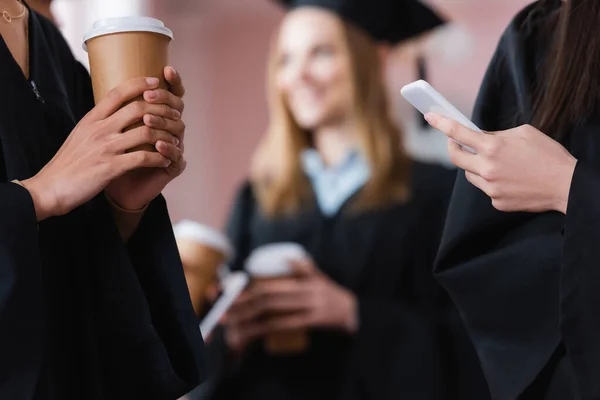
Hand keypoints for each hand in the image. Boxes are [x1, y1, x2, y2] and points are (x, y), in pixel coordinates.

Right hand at [21, 77, 176, 221]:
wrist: (51, 188)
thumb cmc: (69, 163)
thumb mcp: (80, 134)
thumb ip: (98, 122)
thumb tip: (114, 110)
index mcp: (92, 119)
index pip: (118, 93)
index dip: (140, 84)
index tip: (156, 81)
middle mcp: (99, 129)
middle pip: (138, 108)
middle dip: (162, 110)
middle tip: (175, 115)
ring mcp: (105, 147)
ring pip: (145, 132)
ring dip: (165, 136)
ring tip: (175, 141)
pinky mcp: (111, 167)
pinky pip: (143, 158)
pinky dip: (159, 158)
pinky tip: (165, 161)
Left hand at [224, 259, 357, 351]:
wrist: (356, 312)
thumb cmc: (333, 295)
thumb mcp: (320, 278)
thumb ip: (304, 269)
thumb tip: (287, 257)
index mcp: (304, 281)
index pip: (271, 286)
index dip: (250, 292)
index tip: (232, 298)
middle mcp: (307, 292)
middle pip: (270, 299)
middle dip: (245, 306)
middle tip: (227, 314)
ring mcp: (311, 307)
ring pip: (276, 314)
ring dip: (253, 321)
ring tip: (235, 328)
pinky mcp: (315, 322)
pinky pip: (287, 326)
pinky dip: (269, 329)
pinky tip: (256, 333)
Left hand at [425, 113, 577, 213]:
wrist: (566, 185)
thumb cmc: (548, 155)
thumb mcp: (524, 133)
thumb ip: (497, 135)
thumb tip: (480, 137)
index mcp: (493, 147)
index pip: (458, 133)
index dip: (441, 123)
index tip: (430, 116)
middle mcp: (487, 168)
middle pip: (456, 158)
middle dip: (453, 148)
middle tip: (456, 143)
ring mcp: (490, 187)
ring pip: (469, 175)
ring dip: (474, 166)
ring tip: (495, 163)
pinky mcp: (496, 201)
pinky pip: (485, 188)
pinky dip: (490, 181)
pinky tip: (509, 179)